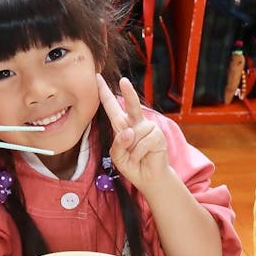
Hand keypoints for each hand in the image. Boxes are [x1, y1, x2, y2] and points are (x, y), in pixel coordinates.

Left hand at [97, 74, 170, 189]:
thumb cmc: (131, 164)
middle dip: (128, 92)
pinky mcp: (158, 136)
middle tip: (123, 80)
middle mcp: (136, 123)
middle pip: (131, 105)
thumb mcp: (117, 156)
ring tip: (137, 156)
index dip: (105, 93)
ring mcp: (148, 128)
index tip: (98, 78)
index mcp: (122, 125)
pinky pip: (142, 143)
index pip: (112, 107)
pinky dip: (139, 154)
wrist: (148, 178)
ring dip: (132, 150)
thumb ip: (118, 144)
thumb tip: (129, 132)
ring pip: (134, 135)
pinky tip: (144, 157)